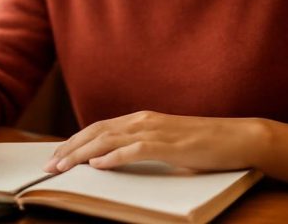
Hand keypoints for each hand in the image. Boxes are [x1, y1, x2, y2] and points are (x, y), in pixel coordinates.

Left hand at [44, 111, 264, 172]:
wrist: (239, 137)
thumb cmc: (205, 144)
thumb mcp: (167, 143)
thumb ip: (142, 147)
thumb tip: (115, 160)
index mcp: (143, 119)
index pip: (99, 128)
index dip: (74, 141)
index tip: (55, 155)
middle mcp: (144, 120)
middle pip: (96, 131)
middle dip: (68, 148)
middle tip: (48, 165)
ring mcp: (157, 131)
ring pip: (109, 140)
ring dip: (82, 154)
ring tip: (62, 166)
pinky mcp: (170, 145)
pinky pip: (135, 150)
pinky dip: (114, 156)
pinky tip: (98, 164)